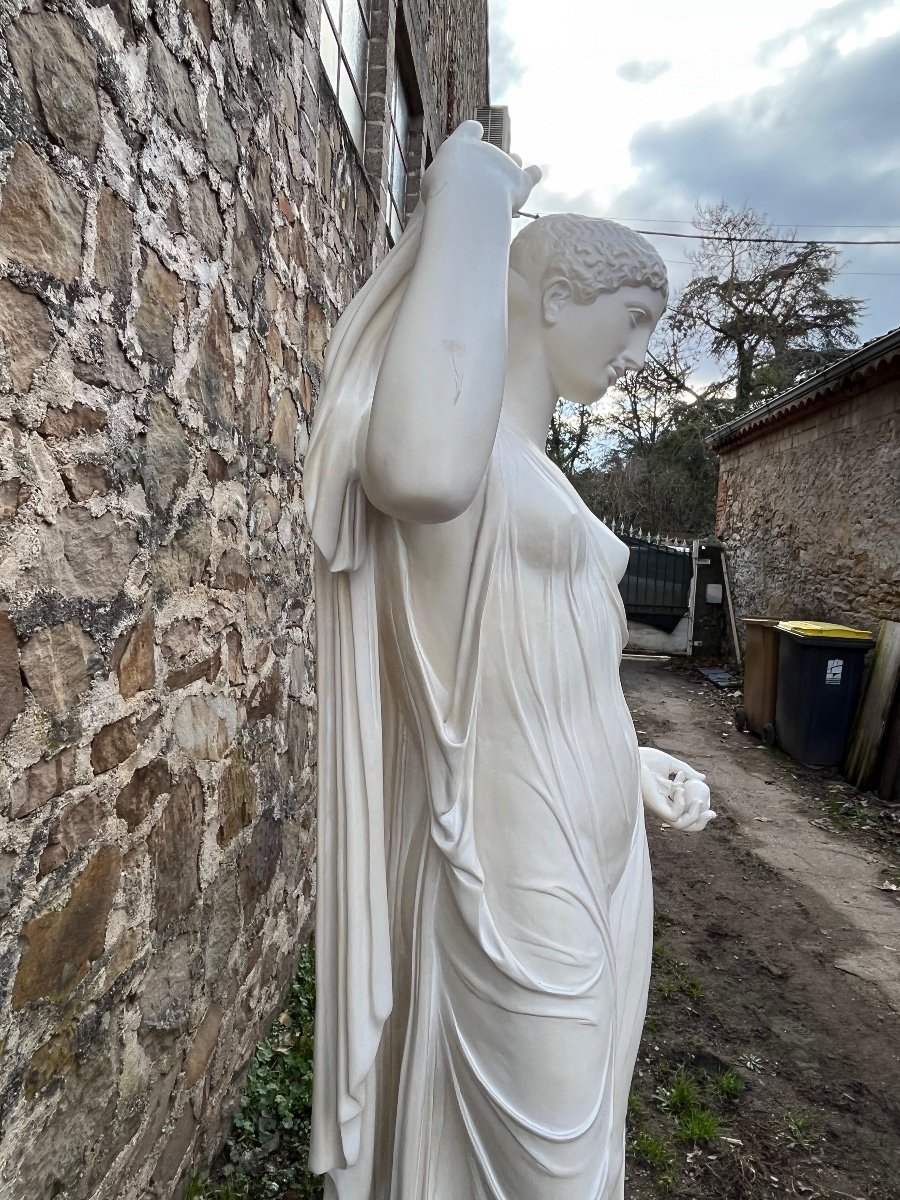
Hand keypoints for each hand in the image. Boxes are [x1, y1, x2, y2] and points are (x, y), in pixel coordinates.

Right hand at [421, 120, 541, 214]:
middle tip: (479, 187)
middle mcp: (486, 149)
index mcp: (462, 144)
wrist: (467, 199)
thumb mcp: (433, 184)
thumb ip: (444, 182)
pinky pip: (533, 173)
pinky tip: (533, 175)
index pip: (469, 130)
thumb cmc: (443, 193)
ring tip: (506, 182)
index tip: (474, 135)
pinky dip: (533, 175)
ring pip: (514, 159)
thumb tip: (449, 195)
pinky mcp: (521, 180)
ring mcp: (506, 162)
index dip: (471, 134)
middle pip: (491, 151)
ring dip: (512, 168)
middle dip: (488, 164)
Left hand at [639, 747, 715, 832]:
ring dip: (693, 815)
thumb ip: (687, 771)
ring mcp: (658, 806)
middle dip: (700, 822)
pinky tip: (679, 789)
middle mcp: (663, 805)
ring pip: (680, 825)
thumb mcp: (671, 764)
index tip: (711, 809)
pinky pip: (673, 815)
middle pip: (684, 825)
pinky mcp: (655, 805)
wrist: (632, 755)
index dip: (699, 815)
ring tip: (697, 800)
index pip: (685, 814)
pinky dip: (681, 805)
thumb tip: (703, 778)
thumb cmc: (646, 758)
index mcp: (666, 798)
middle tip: (711, 812)